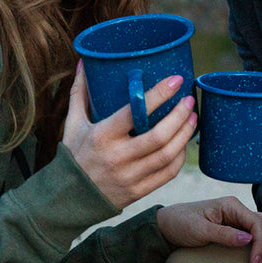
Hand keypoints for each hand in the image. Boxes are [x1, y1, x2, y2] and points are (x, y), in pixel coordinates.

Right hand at [62, 60, 196, 209]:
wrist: (67, 200)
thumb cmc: (73, 155)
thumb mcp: (73, 123)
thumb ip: (79, 92)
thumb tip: (83, 61)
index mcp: (102, 136)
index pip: (135, 113)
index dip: (159, 95)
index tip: (176, 80)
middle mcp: (117, 157)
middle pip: (158, 136)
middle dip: (179, 116)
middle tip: (189, 101)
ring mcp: (129, 176)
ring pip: (167, 155)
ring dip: (184, 135)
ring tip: (193, 118)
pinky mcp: (138, 191)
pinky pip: (167, 174)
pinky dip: (179, 157)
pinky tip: (183, 144)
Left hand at [157, 196, 261, 262]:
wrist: (169, 223)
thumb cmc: (182, 223)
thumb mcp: (199, 230)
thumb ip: (224, 234)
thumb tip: (248, 239)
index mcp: (231, 205)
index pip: (256, 222)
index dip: (261, 244)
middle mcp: (237, 208)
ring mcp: (238, 216)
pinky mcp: (237, 225)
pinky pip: (260, 227)